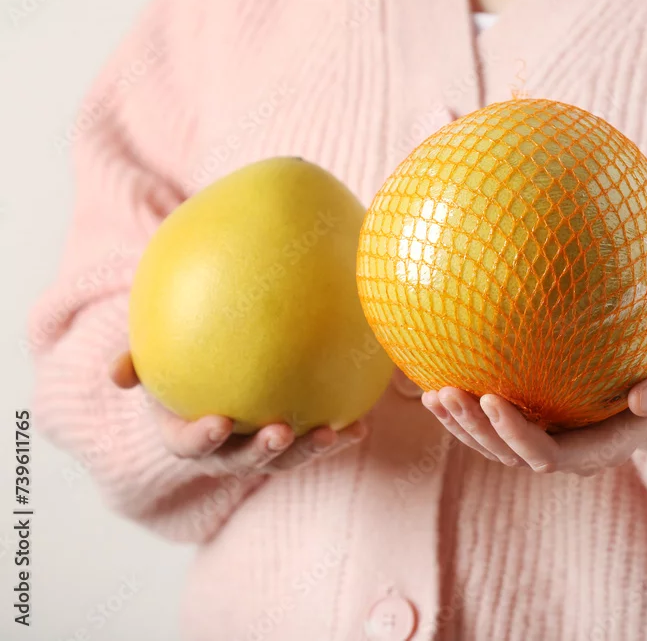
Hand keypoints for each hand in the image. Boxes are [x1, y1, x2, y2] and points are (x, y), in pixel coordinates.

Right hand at [109, 351, 400, 473]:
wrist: (209, 372)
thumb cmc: (175, 358)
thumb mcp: (151, 355)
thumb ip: (135, 359)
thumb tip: (114, 374)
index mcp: (185, 433)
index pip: (188, 444)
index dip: (201, 439)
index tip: (218, 422)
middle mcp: (224, 450)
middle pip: (243, 461)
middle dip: (263, 452)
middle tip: (281, 433)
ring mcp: (260, 449)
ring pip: (285, 459)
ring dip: (307, 450)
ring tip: (331, 433)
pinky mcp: (292, 441)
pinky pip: (316, 441)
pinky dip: (339, 437)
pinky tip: (362, 425)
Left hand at [421, 329, 646, 475]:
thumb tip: (644, 399)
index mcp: (601, 448)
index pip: (548, 455)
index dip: (515, 434)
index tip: (491, 397)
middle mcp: (568, 453)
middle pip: (511, 455)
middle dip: (475, 429)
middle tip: (446, 392)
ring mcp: (548, 441)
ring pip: (495, 447)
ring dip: (461, 425)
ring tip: (432, 394)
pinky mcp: (535, 424)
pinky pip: (493, 427)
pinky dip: (465, 413)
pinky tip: (435, 386)